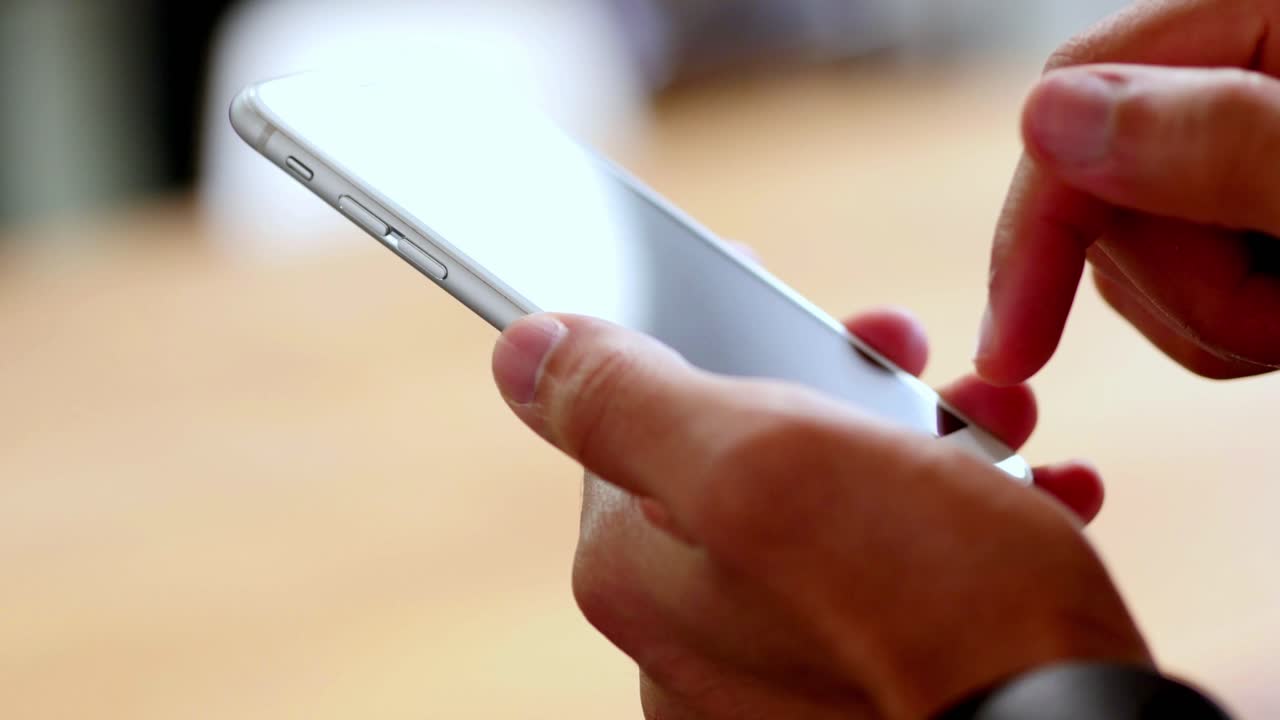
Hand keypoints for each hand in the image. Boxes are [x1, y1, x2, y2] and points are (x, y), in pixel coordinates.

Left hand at [491, 309, 1149, 718]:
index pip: (632, 408)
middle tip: (905, 347)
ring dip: (915, 441)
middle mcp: (685, 625)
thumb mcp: (764, 464)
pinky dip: (955, 522)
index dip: (697, 327)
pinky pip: (889, 575)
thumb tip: (520, 351)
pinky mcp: (850, 684)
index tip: (754, 275)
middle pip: (741, 450)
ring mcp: (768, 663)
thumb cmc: (924, 606)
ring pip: (828, 503)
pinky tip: (1028, 497)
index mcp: (635, 566)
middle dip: (834, 382)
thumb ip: (630, 402)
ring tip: (998, 418)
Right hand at [978, 0, 1279, 382]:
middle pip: (1102, 186)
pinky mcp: (1243, 202)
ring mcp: (1238, 142)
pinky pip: (1183, 281)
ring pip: (1137, 250)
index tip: (1012, 346)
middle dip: (1183, 283)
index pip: (1081, 92)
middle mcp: (1236, 70)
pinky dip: (1236, 324)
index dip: (1035, 224)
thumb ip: (1215, 139)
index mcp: (1259, 17)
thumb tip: (1048, 118)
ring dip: (1217, 314)